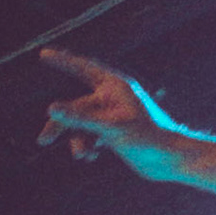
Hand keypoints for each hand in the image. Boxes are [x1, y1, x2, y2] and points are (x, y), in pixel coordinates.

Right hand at [36, 47, 184, 177]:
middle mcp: (114, 98)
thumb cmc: (148, 139)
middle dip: (61, 124)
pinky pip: (90, 135)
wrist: (172, 160)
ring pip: (81, 124)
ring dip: (77, 140)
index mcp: (116, 87)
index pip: (84, 68)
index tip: (44, 53)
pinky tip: (90, 157)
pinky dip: (86, 146)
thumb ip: (80, 118)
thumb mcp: (110, 128)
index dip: (64, 61)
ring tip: (82, 156)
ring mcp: (114, 116)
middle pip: (76, 106)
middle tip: (43, 141)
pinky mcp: (116, 133)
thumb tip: (51, 108)